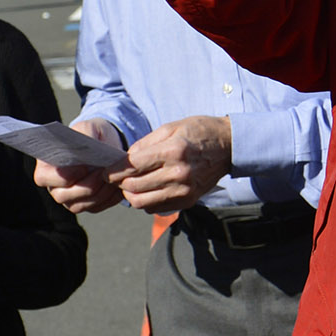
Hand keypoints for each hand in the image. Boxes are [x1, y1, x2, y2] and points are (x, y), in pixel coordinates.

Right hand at [33, 118, 128, 213]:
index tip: (84, 167)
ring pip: (81, 205)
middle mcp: (54, 185)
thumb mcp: (88, 127)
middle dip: (86, 186)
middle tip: (103, 174)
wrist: (107, 144)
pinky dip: (109, 198)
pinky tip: (118, 186)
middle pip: (63, 196)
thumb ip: (84, 133)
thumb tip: (86, 146)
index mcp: (46, 165)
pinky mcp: (87, 204)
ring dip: (100, 193)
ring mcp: (70, 198)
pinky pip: (96, 207)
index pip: (44, 177)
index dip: (64, 175)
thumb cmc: (91, 135)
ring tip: (113, 179)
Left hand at [117, 115, 233, 213]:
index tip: (106, 171)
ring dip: (131, 194)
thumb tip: (124, 159)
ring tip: (131, 184)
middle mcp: (178, 174)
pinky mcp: (188, 200)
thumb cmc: (199, 132)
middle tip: (116, 177)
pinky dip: (145, 201)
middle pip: (134, 187)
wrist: (229, 146)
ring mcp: (184, 190)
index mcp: (173, 151)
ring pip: (141, 202)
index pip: (132, 166)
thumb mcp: (171, 128)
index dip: (114, 170)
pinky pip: (155, 208)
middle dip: (119, 182)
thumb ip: (145, 144)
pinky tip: (148, 189)